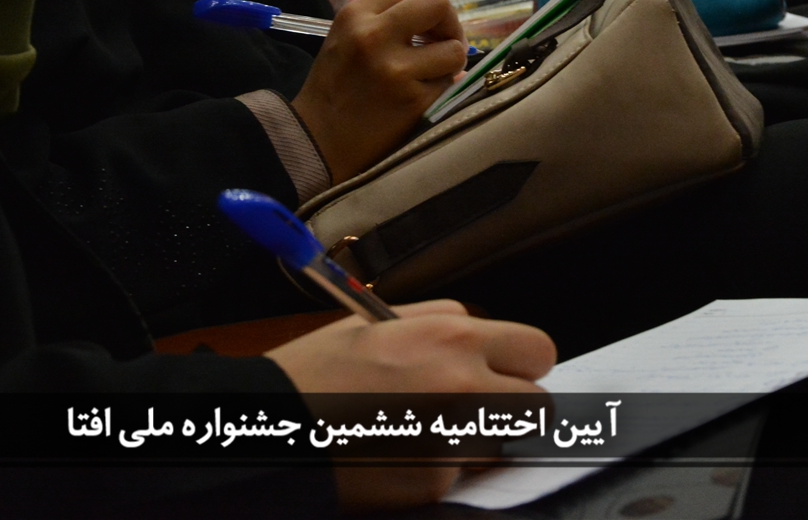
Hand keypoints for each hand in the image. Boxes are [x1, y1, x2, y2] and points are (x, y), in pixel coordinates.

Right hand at [266, 300, 555, 511]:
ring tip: (420, 428)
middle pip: (538, 406)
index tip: (506, 371)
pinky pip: (456, 475)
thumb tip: (486, 336)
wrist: (269, 428)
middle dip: (514, 407)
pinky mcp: (434, 485)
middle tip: (477, 406)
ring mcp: (452, 441)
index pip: (538, 351)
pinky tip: (394, 454)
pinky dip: (434, 469)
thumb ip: (444, 322)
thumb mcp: (381, 322)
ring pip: (500, 444)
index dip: (521, 363)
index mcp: (452, 339)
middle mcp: (463, 389)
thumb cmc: (318, 371)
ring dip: (476, 440)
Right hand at [291, 0, 467, 182]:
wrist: (317, 139)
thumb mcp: (347, 36)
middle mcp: (373, 35)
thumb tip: (439, 14)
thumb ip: (386, 18)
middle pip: (438, 3)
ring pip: (454, 48)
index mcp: (356, 14)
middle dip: (450, 23)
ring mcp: (395, 69)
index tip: (429, 26)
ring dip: (450, 61)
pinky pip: (449, 82)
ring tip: (431, 73)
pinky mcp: (412, 100)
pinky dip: (442, 87)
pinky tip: (421, 95)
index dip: (431, 6)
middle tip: (443, 43)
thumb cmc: (336, 85)